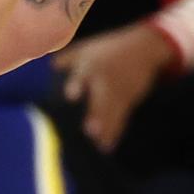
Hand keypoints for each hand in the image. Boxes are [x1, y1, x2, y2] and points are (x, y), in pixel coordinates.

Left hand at [52, 23, 176, 151]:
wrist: (144, 47)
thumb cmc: (110, 48)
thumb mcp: (88, 49)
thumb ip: (67, 59)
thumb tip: (49, 66)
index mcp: (91, 66)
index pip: (83, 75)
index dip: (77, 84)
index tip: (71, 96)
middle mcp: (105, 79)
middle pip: (101, 98)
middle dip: (97, 113)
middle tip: (90, 130)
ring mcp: (118, 90)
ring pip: (112, 112)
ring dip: (106, 128)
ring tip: (98, 145)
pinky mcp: (129, 99)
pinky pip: (121, 118)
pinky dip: (115, 132)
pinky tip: (106, 147)